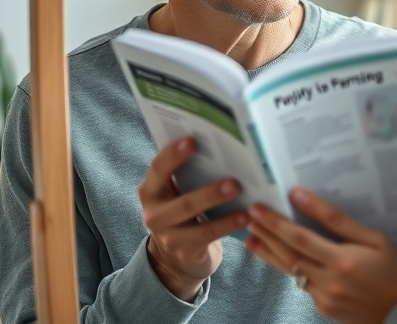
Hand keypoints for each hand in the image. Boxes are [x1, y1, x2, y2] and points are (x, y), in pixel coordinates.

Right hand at [139, 136, 248, 300]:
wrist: (175, 255)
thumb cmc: (182, 211)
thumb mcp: (176, 193)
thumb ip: (186, 174)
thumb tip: (217, 147)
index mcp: (151, 191)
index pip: (158, 169)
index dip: (173, 155)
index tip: (192, 141)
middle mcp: (154, 214)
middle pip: (183, 202)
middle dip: (210, 192)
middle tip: (234, 181)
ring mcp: (168, 236)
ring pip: (197, 221)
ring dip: (222, 209)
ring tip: (242, 198)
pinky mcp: (184, 251)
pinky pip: (208, 235)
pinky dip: (228, 225)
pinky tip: (245, 218)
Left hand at [244, 188, 396, 323]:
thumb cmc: (393, 271)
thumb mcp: (376, 239)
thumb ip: (340, 221)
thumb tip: (307, 200)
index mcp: (343, 260)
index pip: (301, 237)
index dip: (278, 222)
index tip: (261, 207)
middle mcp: (329, 280)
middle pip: (289, 252)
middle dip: (266, 232)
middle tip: (250, 215)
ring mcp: (324, 296)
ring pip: (290, 269)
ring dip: (269, 251)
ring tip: (251, 237)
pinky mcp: (323, 307)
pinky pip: (303, 284)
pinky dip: (291, 269)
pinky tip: (281, 256)